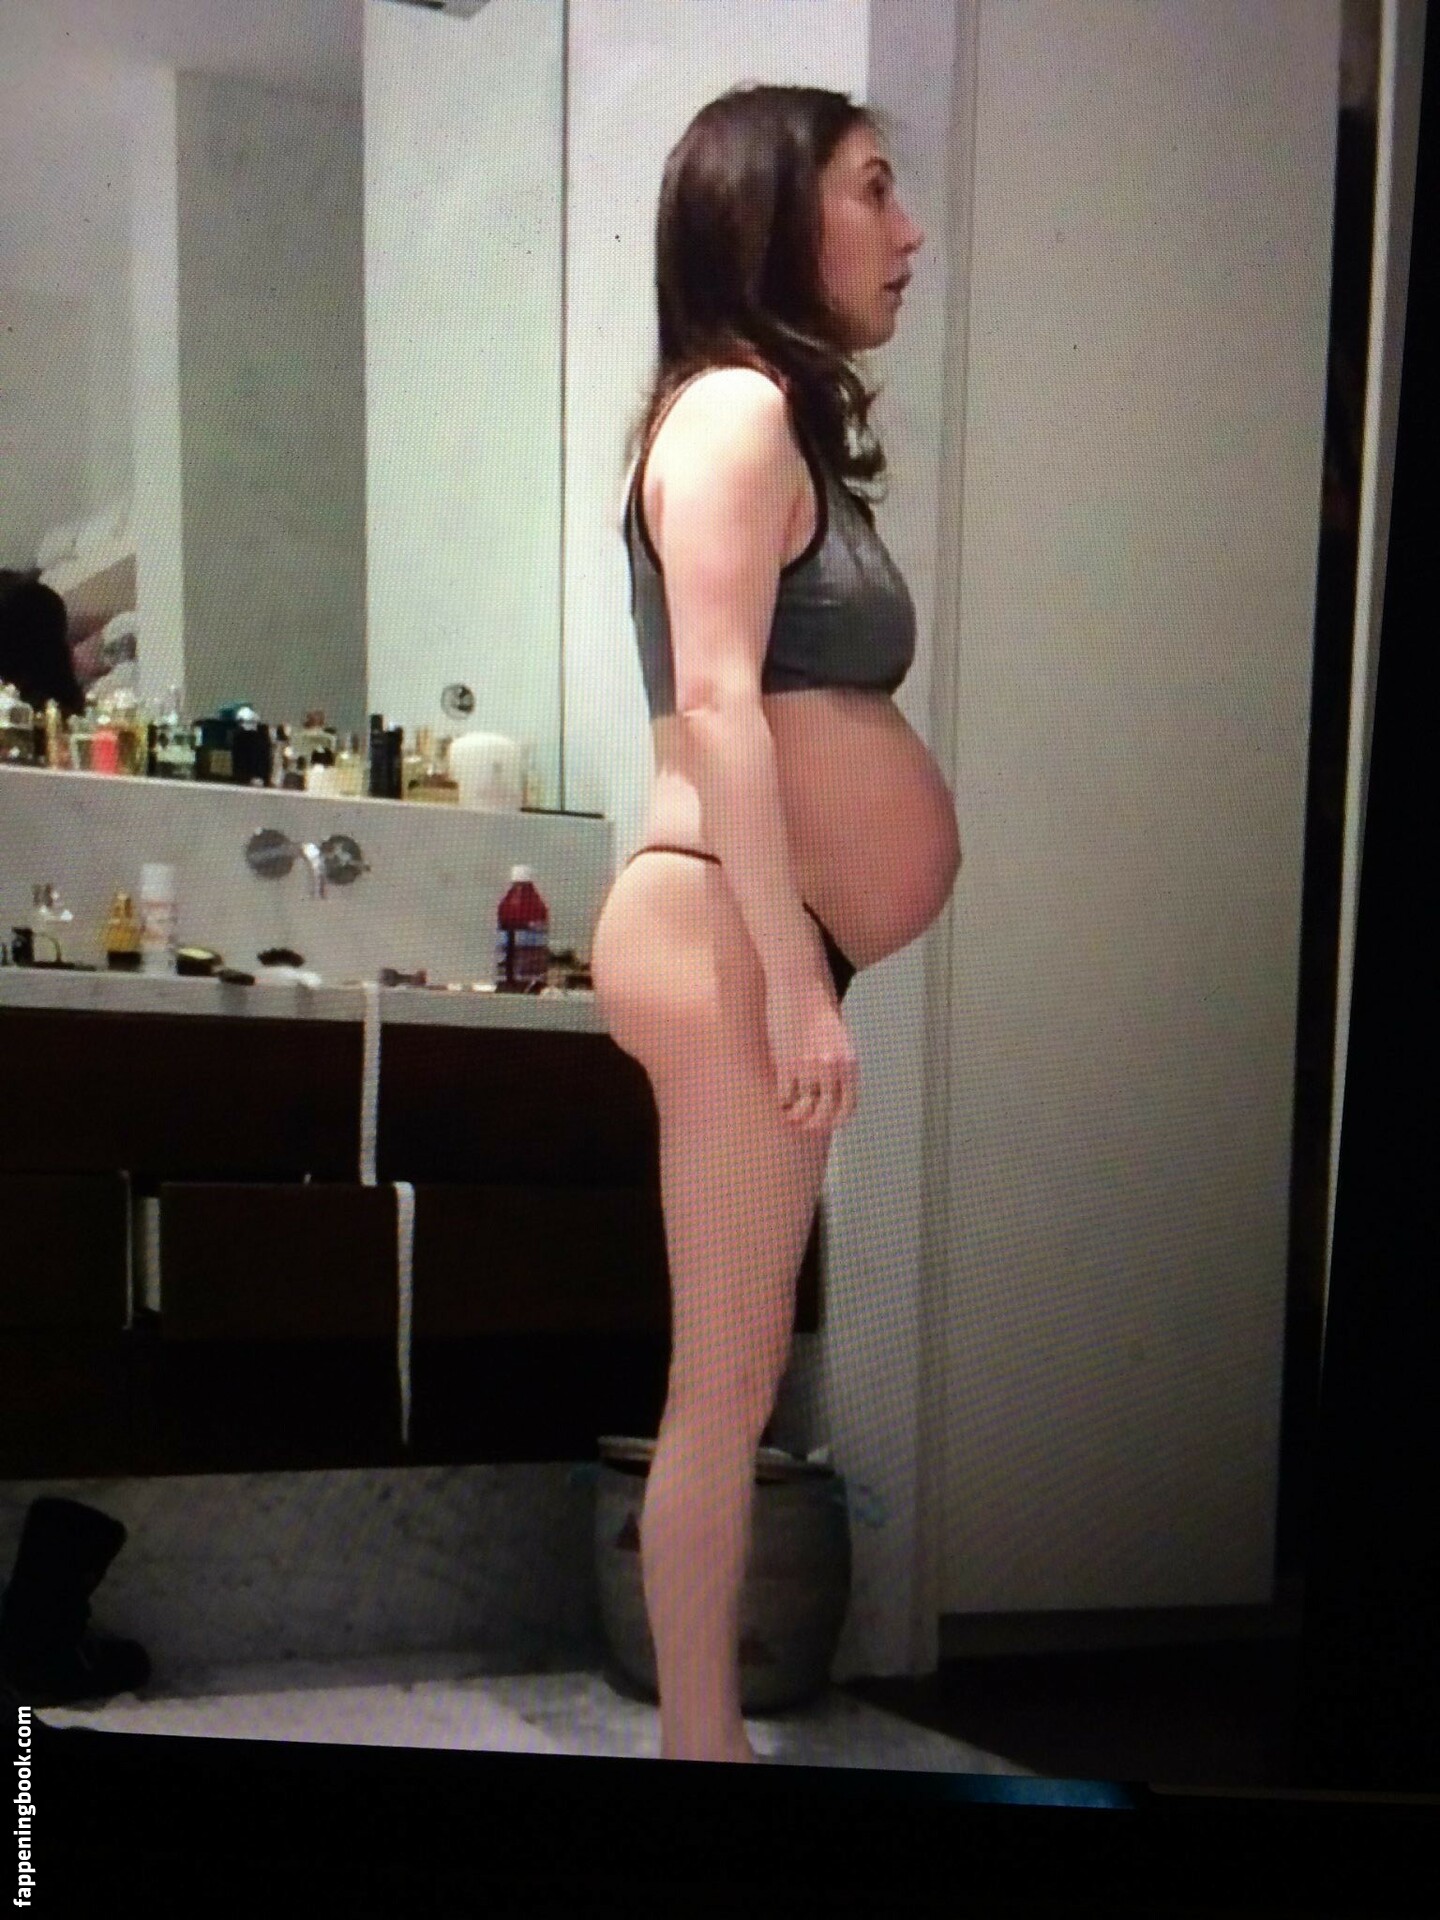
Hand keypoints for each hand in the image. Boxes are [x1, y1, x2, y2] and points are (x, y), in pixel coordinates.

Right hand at [765, 968, 858, 1132]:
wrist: (800, 983)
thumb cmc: (818, 1005)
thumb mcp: (838, 1036)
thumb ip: (837, 1061)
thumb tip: (830, 1086)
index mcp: (849, 1063)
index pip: (848, 1106)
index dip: (836, 1121)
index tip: (825, 1124)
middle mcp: (832, 1069)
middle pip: (825, 1113)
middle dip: (814, 1124)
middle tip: (803, 1124)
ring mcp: (809, 1067)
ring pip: (803, 1108)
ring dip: (795, 1115)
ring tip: (789, 1114)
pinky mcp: (787, 1063)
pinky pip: (785, 1096)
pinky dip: (782, 1101)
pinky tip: (780, 1098)